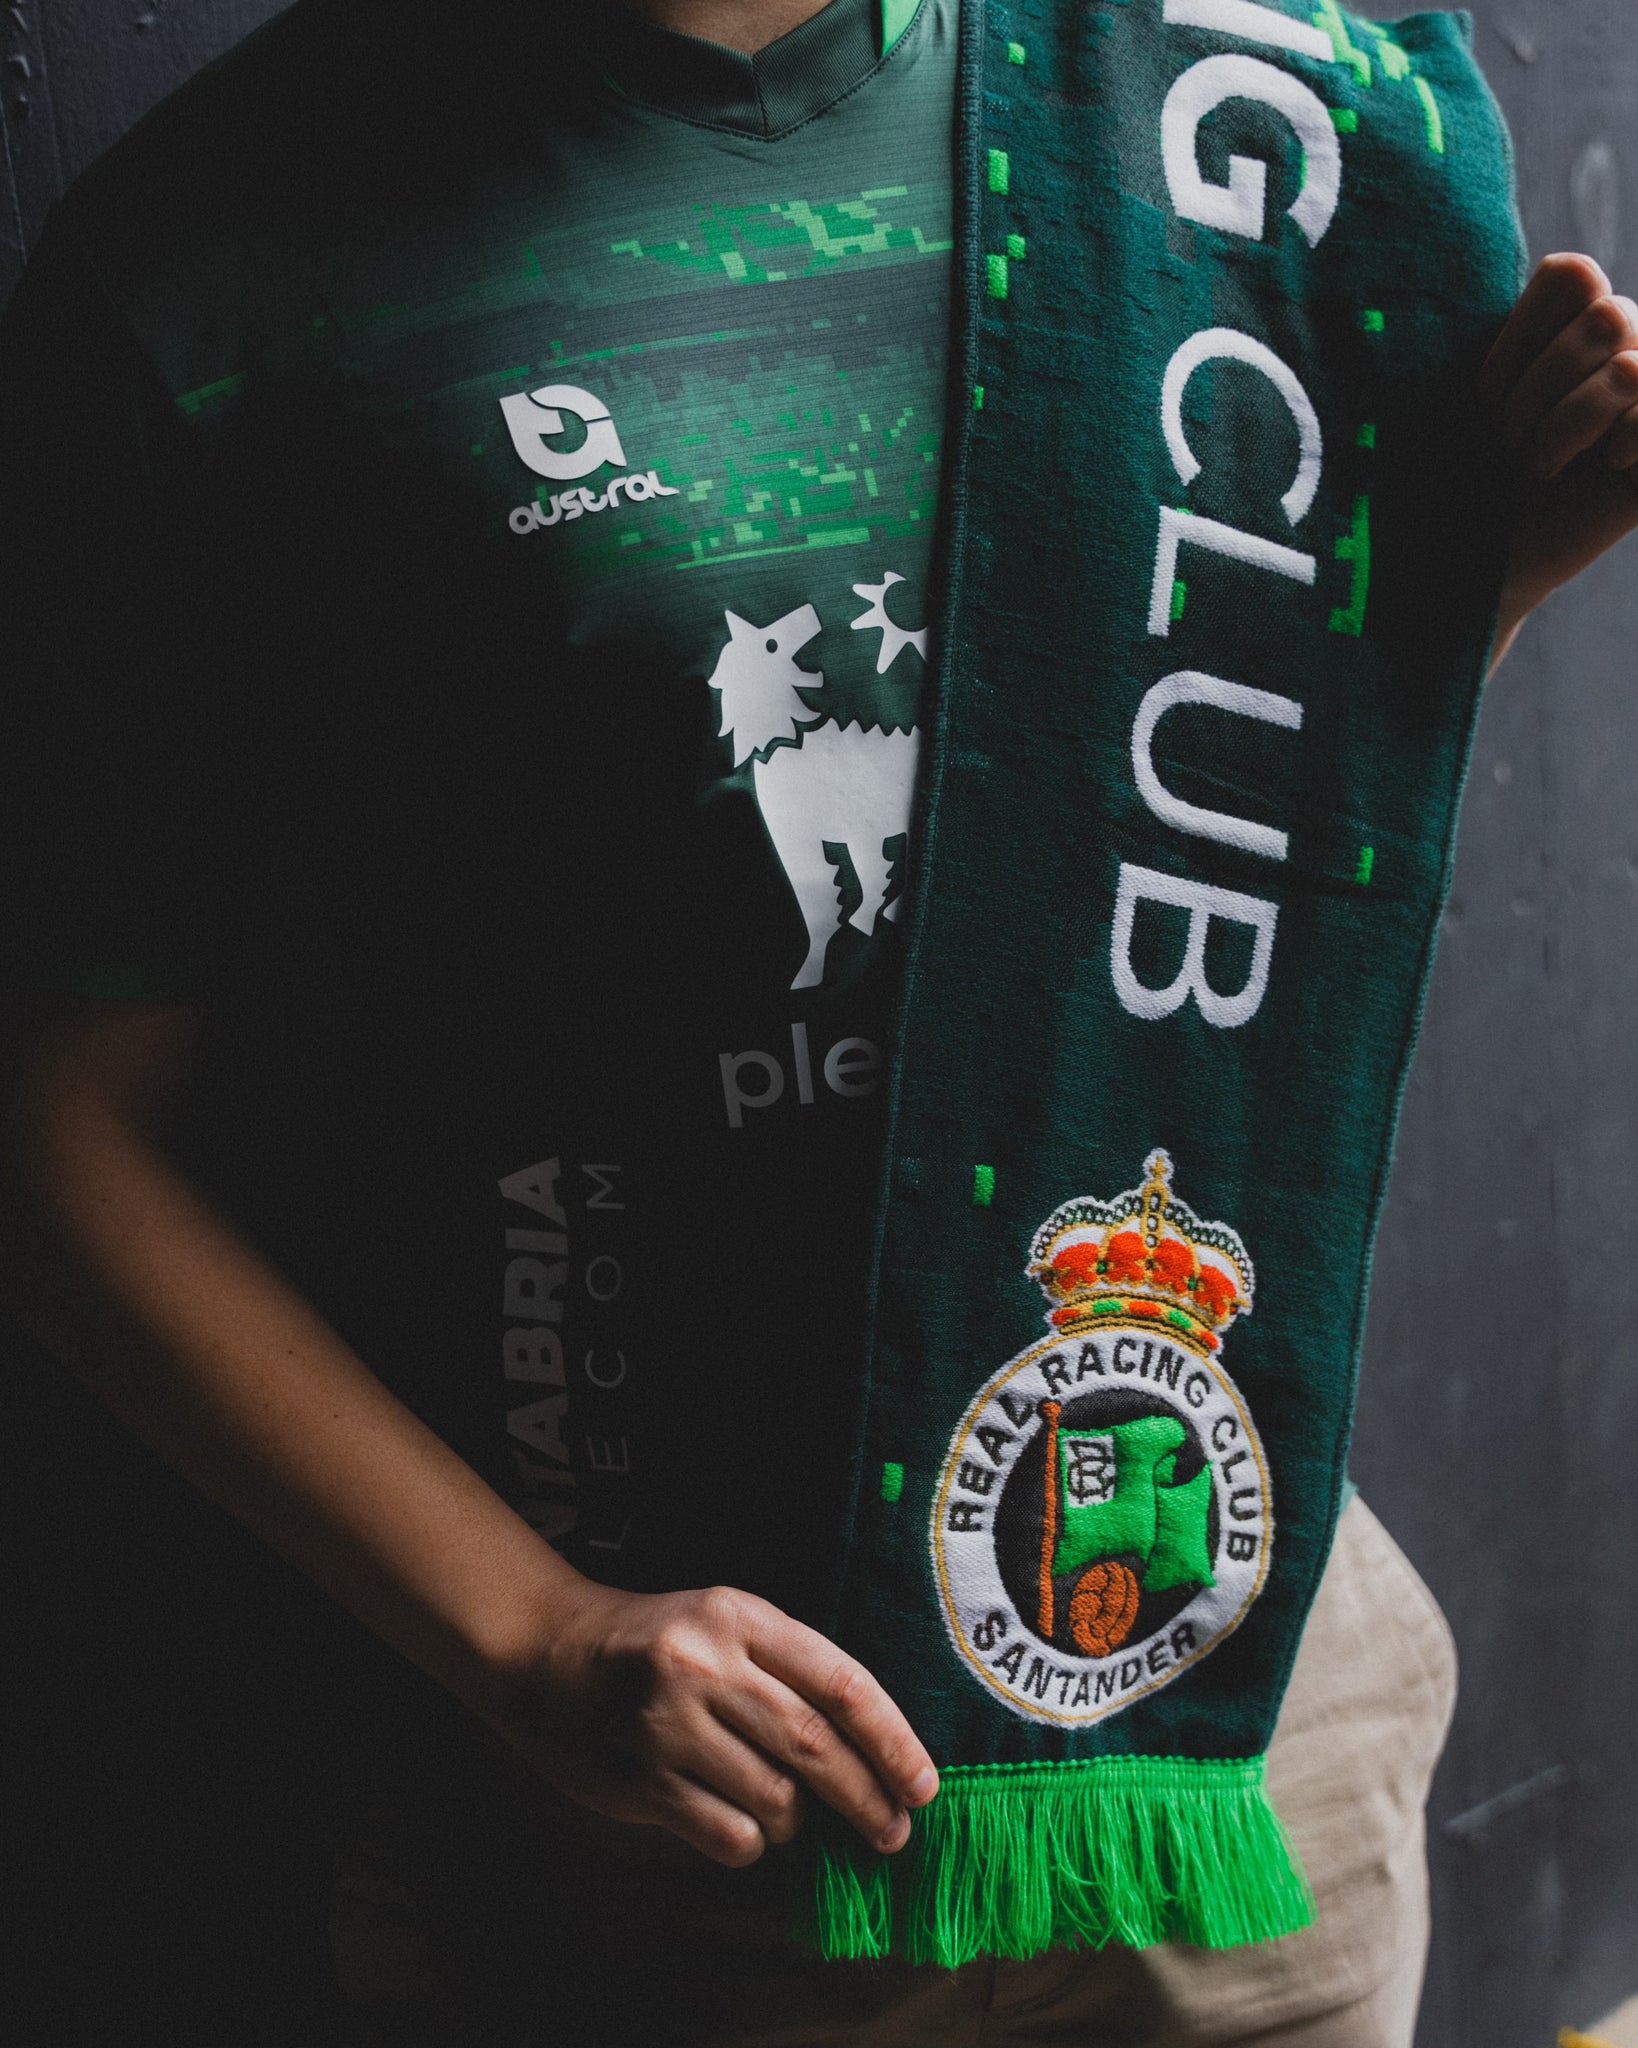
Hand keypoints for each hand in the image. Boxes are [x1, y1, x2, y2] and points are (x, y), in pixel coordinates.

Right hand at [474, 1578, 939, 1867]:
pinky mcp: (640, 1780)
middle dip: (868, 1798)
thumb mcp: (724, 1623)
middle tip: (893, 1833)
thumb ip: (788, 1672)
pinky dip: (751, 1841)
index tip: (924, 1786)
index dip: (893, 1740)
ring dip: (797, 1821)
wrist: (547, 1650)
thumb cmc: (658, 1642)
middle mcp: (706, 1665)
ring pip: (776, 1799)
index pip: (841, 1683)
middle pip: (816, 1747)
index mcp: (740, 1617)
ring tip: (789, 1812)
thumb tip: (875, 1754)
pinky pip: (729, 1834)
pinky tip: (740, 1824)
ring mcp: (669, 1725)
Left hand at [1484, 253, 1637, 662]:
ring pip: (1626, 369)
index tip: (1482, 398)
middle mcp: (1623, 345)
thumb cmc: (1456, 477)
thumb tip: (1434, 271)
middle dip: (1537, 391)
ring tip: (1539, 466)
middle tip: (1507, 443)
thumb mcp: (1457, 403)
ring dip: (1564, 427)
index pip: (1573, 274)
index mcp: (1571, 321)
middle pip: (1606, 318)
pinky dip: (1613, 449)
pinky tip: (1596, 474)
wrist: (1476, 561)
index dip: (1520, 339)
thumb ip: (1482, 337)